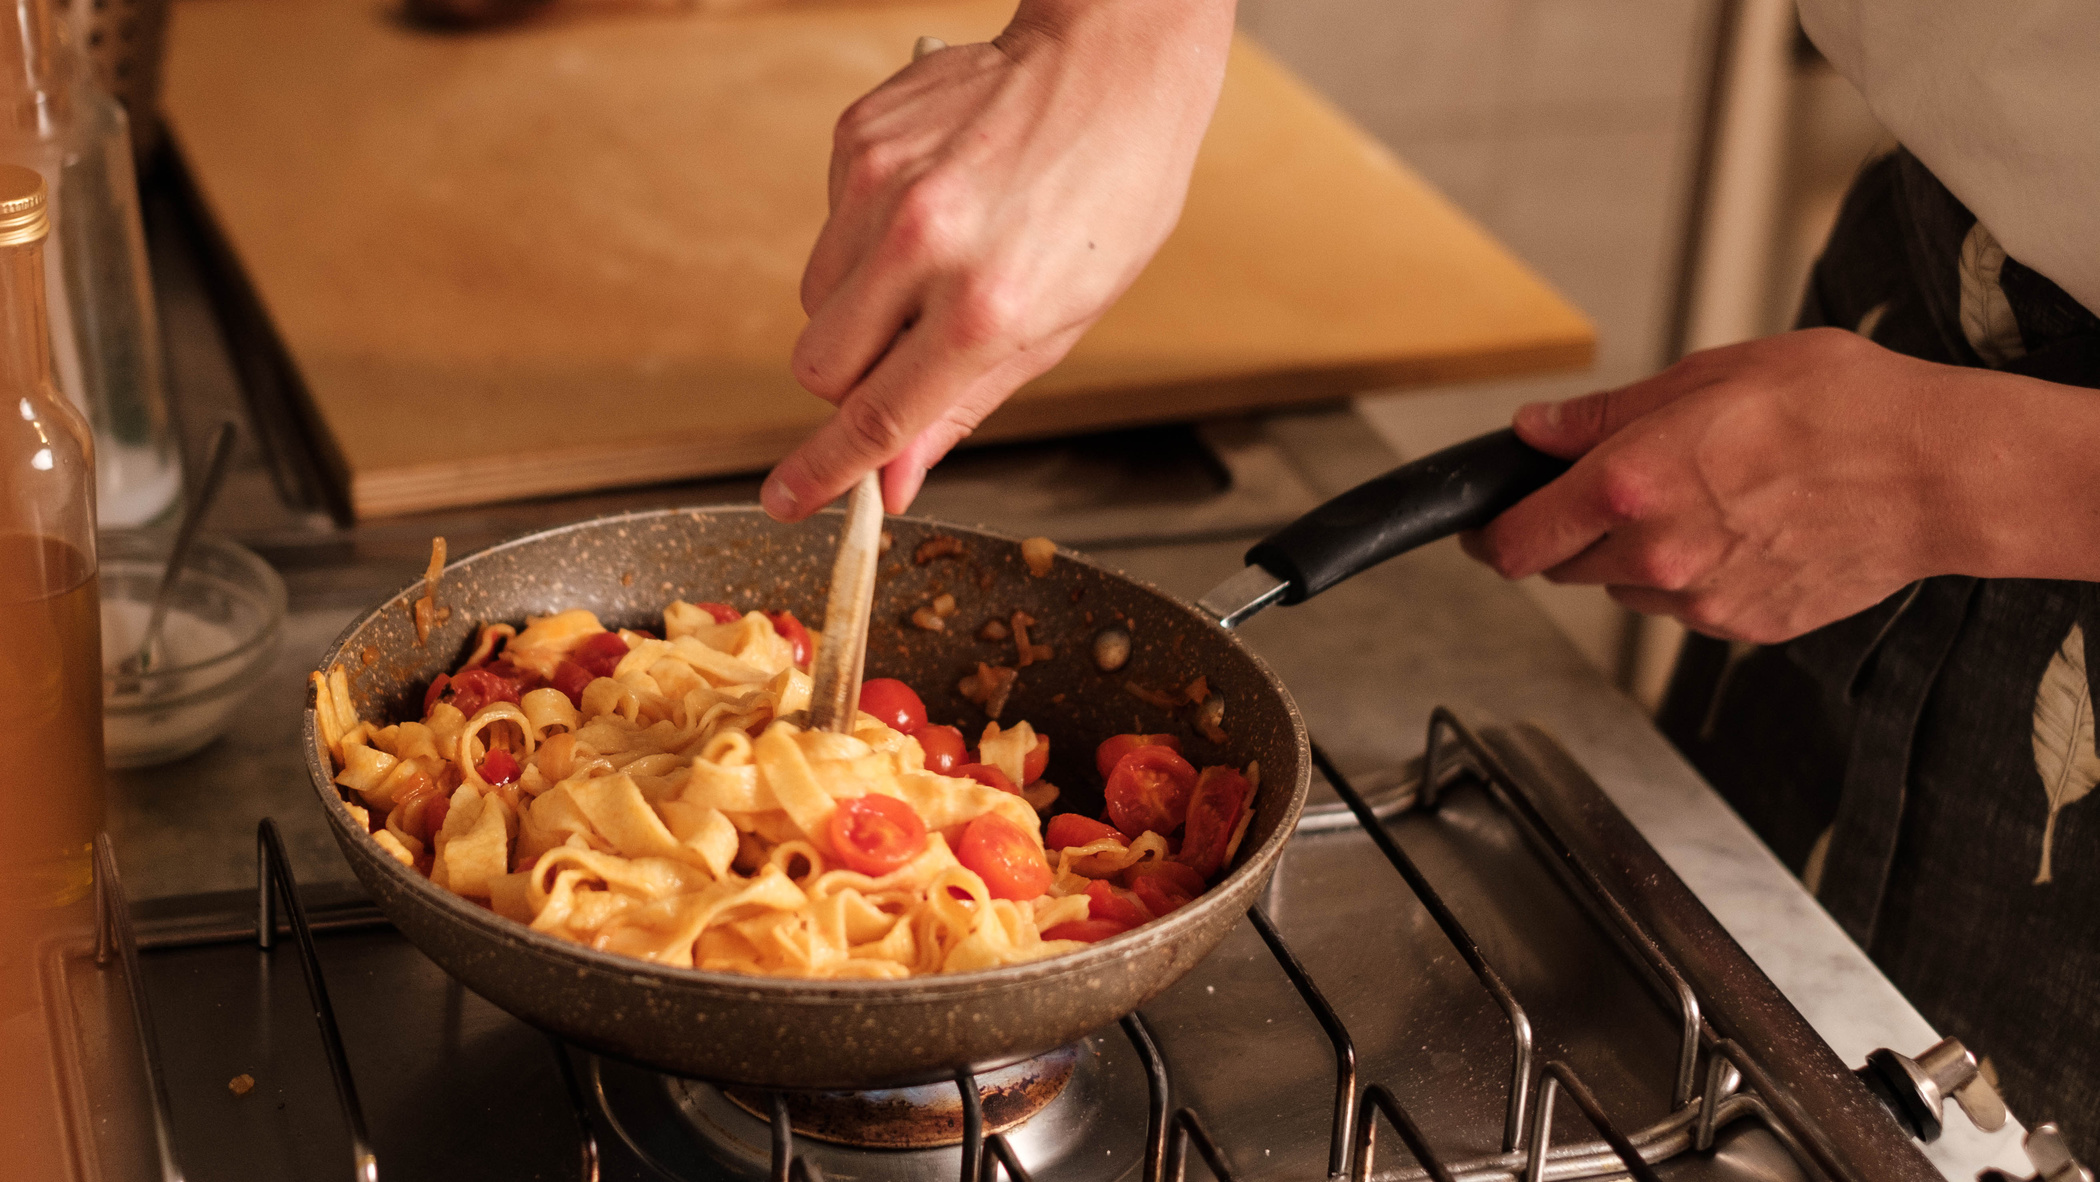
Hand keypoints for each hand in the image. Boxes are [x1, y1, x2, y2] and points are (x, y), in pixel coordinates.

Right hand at [760, 0, 1234, 520]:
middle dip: (849, 383)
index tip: (786, 500)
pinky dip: (866, 241)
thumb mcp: (1059, 325)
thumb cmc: (1108, 197)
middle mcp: (922, 244)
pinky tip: (929, 210)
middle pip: (819, 366)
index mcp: (985, 307)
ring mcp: (880, 184)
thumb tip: (894, 476)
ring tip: (933, 268)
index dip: (824, 471)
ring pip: (816, 300)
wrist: (1109, 68)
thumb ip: (963, 405)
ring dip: (858, 310)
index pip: (876, 417)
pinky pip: (830, 229)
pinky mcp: (857, 139)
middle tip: (909, 355)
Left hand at [1460, 328, 2003, 642]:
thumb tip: (1535, 431)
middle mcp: (1656, 554)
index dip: (1487, 534)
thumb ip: (1607, 414)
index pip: (1515, 539)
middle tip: (1617, 484)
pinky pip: (1686, 604)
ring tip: (1707, 495)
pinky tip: (1745, 527)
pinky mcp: (1743, 626)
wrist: (1940, 474)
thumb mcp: (1711, 375)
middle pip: (1563, 564)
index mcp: (1632, 484)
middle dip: (1570, 528)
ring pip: (1625, 586)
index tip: (1481, 525)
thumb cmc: (1842, 407)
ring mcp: (1701, 600)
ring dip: (1634, 552)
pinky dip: (1693, 573)